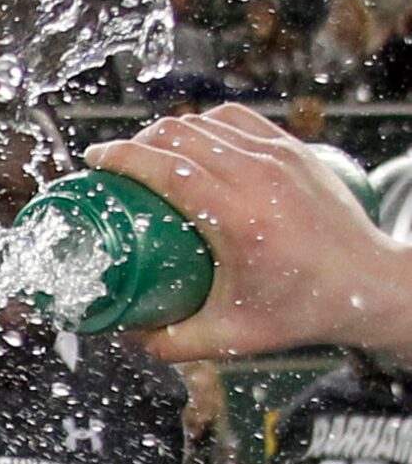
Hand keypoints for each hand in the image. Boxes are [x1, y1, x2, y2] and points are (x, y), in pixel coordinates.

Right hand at [85, 105, 406, 361]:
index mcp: (239, 217)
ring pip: (206, 122)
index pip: (167, 167)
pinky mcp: (293, 149)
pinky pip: (237, 119)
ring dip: (168, 132)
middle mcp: (259, 176)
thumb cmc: (300, 310)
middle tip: (114, 166)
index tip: (95, 161)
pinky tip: (191, 141)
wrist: (368, 285)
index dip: (121, 158)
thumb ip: (168, 343)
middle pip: (179, 135)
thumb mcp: (228, 338)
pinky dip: (204, 124)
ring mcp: (280, 156)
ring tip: (149, 155)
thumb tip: (122, 334)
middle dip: (137, 143)